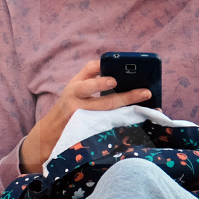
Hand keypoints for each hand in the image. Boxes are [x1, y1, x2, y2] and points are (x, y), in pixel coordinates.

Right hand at [18, 60, 153, 174]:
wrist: (50, 134)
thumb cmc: (67, 105)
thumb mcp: (72, 86)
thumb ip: (89, 72)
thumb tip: (107, 62)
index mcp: (74, 91)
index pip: (86, 85)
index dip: (99, 83)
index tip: (114, 80)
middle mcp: (78, 107)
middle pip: (105, 103)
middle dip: (127, 97)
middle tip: (145, 93)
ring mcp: (86, 123)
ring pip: (112, 118)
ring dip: (132, 112)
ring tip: (148, 107)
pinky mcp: (93, 136)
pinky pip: (112, 130)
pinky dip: (128, 126)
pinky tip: (141, 123)